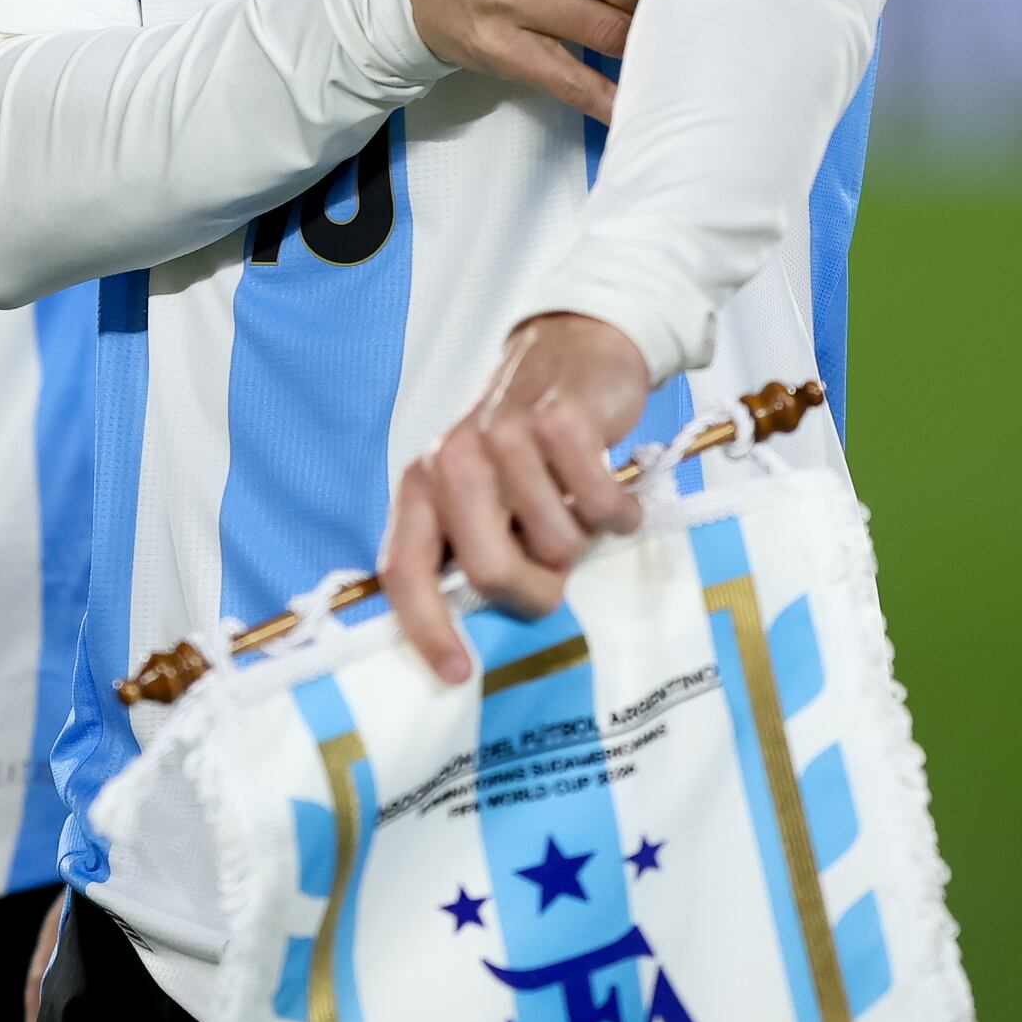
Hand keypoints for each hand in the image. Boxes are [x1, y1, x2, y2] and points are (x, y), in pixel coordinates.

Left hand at [378, 313, 654, 683]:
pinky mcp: (561, 421)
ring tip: (579, 508)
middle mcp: (452, 460)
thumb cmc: (528, 444)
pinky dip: (619, 513)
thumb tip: (472, 636)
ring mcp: (505, 437)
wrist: (574, 347)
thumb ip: (470, 546)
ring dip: (582, 540)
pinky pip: (600, 506)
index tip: (459, 674)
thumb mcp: (481, 492)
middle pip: (491, 573)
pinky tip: (614, 493)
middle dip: (537, 589)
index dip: (426, 629)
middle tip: (556, 568)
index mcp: (422, 485)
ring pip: (555, 545)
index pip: (403, 569)